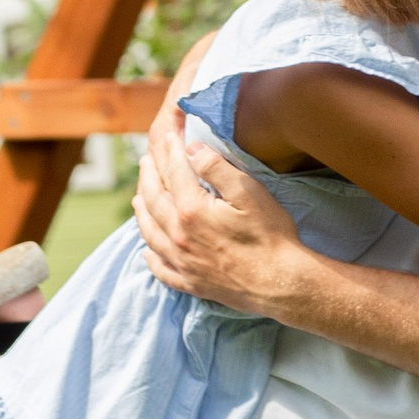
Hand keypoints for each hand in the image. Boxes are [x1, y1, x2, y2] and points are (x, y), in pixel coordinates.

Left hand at [135, 111, 306, 311]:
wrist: (281, 284)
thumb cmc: (270, 235)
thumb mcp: (249, 192)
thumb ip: (217, 168)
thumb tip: (191, 149)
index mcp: (191, 209)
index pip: (173, 171)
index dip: (170, 150)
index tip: (168, 135)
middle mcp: (178, 236)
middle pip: (153, 199)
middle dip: (148, 175)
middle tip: (145, 160)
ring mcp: (181, 262)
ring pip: (149, 232)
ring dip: (141, 211)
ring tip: (137, 198)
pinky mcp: (190, 282)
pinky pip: (160, 269)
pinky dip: (150, 257)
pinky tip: (147, 251)